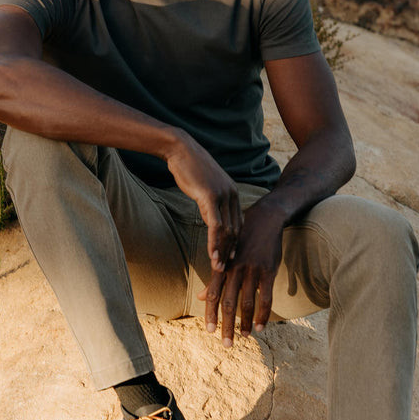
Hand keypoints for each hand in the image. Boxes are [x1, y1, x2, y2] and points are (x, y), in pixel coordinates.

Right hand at [165, 132, 241, 270]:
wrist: (181, 150)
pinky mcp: (211, 196)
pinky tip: (212, 254)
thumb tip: (210, 217)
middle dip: (230, 251)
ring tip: (218, 268)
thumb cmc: (189, 168)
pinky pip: (215, 225)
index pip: (237, 223)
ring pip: (227, 230)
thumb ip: (211, 202)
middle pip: (235, 229)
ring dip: (223, 251)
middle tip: (225, 269)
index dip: (235, 242)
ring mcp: (223, 195)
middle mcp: (232, 195)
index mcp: (233, 193)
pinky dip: (214, 242)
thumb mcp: (204, 187)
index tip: (231, 257)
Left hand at [198, 194, 286, 346]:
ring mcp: (252, 270)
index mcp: (223, 266)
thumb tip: (202, 298)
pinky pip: (266, 297)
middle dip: (227, 325)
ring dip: (246, 323)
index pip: (214, 294)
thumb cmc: (241, 239)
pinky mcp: (268, 271)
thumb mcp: (225, 255)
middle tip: (226, 344)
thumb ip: (215, 278)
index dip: (211, 314)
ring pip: (247, 302)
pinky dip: (263, 314)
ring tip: (244, 336)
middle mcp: (235, 269)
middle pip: (229, 302)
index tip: (209, 331)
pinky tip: (261, 326)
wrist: (264, 219)